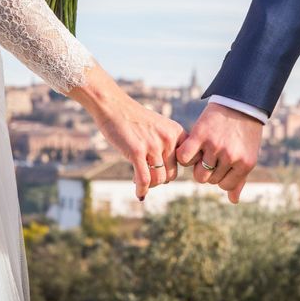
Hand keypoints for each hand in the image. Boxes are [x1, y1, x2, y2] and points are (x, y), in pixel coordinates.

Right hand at [69, 64, 186, 200]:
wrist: (115, 107)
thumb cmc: (135, 120)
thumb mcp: (159, 128)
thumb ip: (167, 147)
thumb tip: (167, 179)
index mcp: (177, 132)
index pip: (185, 162)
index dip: (173, 169)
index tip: (162, 171)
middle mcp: (168, 139)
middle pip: (172, 174)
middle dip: (160, 179)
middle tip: (148, 176)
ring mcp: (153, 145)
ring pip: (159, 179)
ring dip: (150, 184)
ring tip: (139, 180)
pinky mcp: (137, 151)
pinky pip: (144, 179)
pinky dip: (142, 190)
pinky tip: (139, 194)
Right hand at [176, 103, 263, 203]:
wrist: (240, 103)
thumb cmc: (244, 132)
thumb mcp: (247, 155)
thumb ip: (239, 179)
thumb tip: (233, 200)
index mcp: (245, 164)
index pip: (224, 185)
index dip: (219, 176)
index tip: (220, 164)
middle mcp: (231, 157)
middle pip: (209, 180)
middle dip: (208, 171)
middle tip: (210, 156)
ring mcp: (215, 146)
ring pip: (198, 173)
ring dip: (197, 165)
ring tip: (201, 152)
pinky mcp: (200, 135)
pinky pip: (185, 158)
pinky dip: (184, 157)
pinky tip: (190, 148)